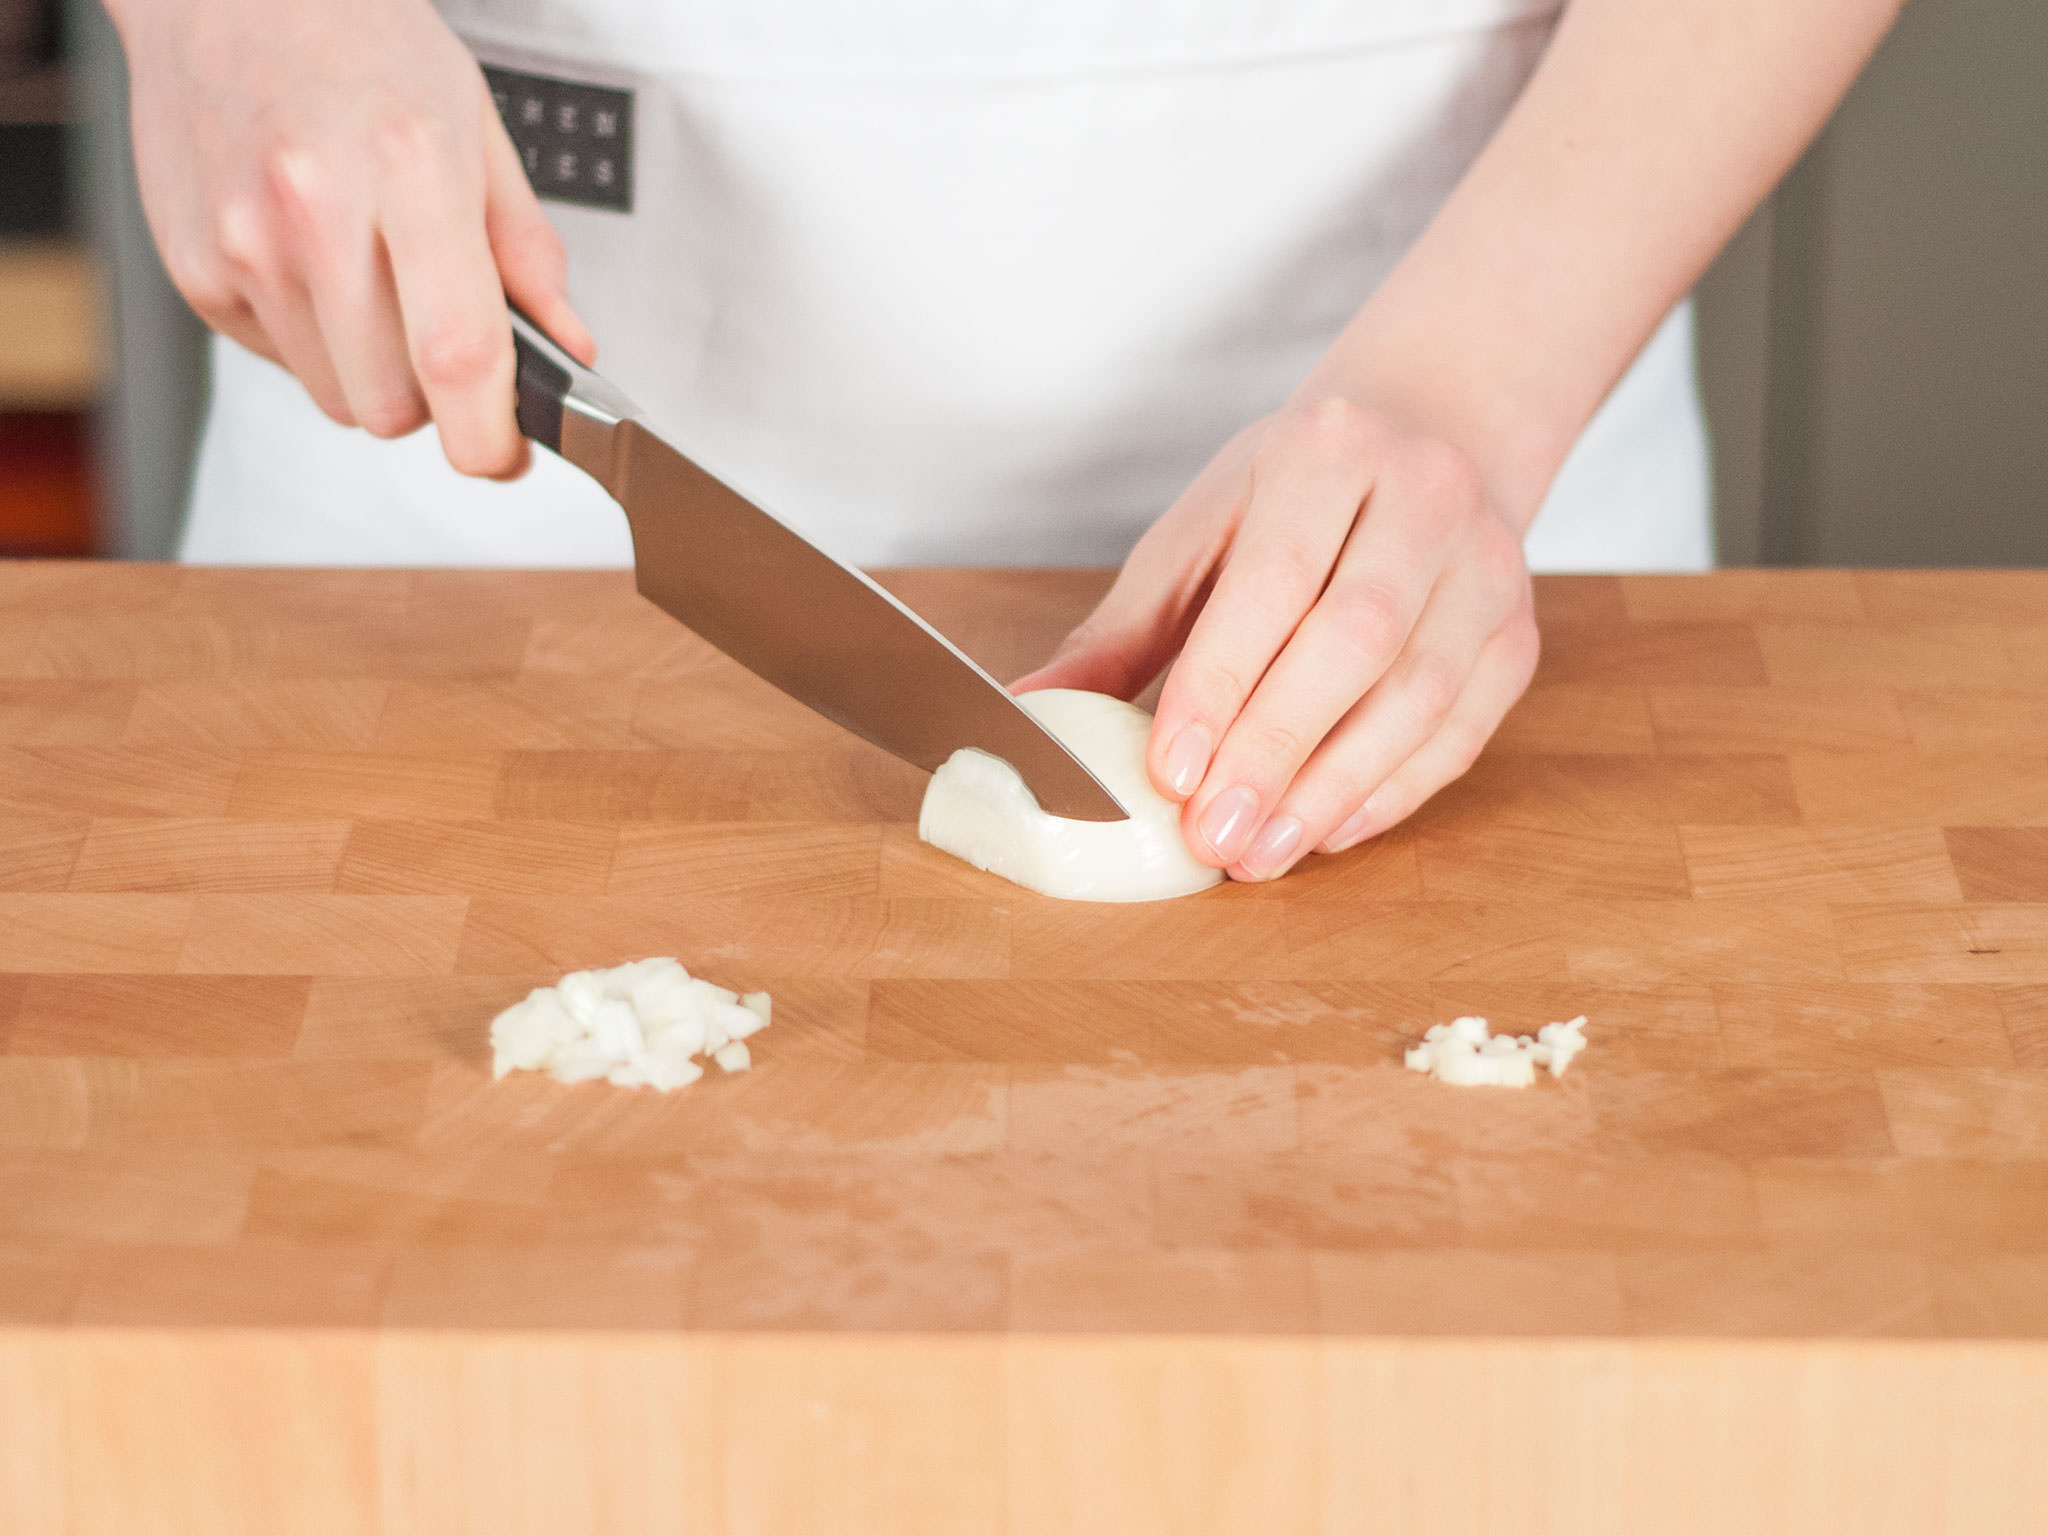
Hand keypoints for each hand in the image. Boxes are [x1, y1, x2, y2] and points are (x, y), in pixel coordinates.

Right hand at [109, 0, 593, 476]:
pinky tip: (315, 262)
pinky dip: (314, 339)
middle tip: (442, 341)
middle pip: (394, 406)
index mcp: (408, 170)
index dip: (491, 437)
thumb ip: (528, 253)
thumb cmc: (357, 41)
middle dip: (434, 401)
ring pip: (338, 399)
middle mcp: (315, 211)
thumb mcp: (475, 127)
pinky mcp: (197, 269)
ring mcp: (245, 245)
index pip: (458, 356)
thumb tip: (567, 349)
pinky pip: (282, 362)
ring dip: (372, 371)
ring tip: (372, 280)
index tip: (508, 454)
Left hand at [1015, 397, 1538, 879]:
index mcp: (1328, 448)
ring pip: (1419, 693)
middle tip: (1213, 833)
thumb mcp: (1199, 537)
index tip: (1172, 771)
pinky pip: (1462, 729)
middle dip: (1277, 748)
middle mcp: (1425, 494)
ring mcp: (1488, 565)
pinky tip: (1326, 833)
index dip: (1223, 683)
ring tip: (1260, 853)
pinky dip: (1393, 793)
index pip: (1275, 580)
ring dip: (1334, 788)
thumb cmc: (1289, 500)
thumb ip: (1123, 630)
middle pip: (1356, 639)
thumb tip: (1031, 707)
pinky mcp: (1519, 632)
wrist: (1425, 441)